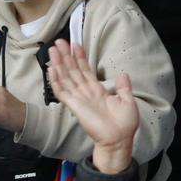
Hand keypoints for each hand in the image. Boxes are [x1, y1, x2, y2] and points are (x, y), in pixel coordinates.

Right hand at [47, 39, 137, 173]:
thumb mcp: (128, 101)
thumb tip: (123, 73)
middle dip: (66, 56)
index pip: (86, 70)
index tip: (75, 44)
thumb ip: (124, 87)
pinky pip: (62, 92)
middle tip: (60, 41)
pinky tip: (51, 69)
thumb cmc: (124, 124)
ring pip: (66, 78)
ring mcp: (79, 99)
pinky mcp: (74, 106)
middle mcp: (86, 93)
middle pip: (73, 70)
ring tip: (54, 49)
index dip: (80, 57)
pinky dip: (56, 81)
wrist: (119, 140)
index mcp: (98, 90)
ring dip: (59, 63)